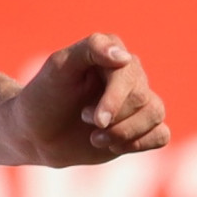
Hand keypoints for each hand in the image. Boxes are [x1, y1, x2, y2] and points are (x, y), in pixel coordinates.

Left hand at [5, 32, 164, 164]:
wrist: (34, 133)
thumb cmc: (44, 97)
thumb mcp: (59, 67)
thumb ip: (91, 50)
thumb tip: (125, 56)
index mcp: (113, 53)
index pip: (129, 74)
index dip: (115, 99)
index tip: (95, 120)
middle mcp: (129, 74)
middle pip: (143, 98)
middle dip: (114, 119)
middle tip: (84, 121)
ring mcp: (136, 102)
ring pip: (156, 114)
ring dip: (127, 133)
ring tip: (96, 139)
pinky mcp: (138, 128)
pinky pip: (162, 134)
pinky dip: (142, 143)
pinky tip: (114, 146)